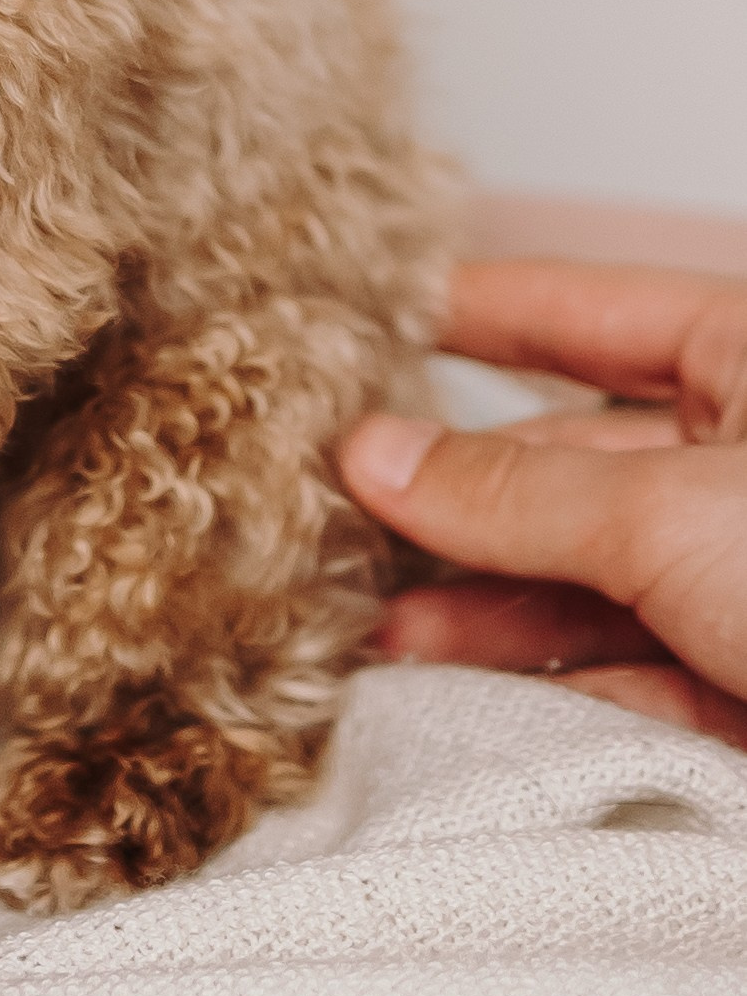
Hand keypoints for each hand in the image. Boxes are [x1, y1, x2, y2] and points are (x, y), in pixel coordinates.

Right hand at [342, 260, 746, 744]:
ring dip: (480, 602)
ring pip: (589, 572)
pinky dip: (544, 677)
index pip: (582, 309)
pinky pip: (627, 667)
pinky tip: (452, 686)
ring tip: (372, 631)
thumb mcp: (665, 516)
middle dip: (455, 491)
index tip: (362, 314)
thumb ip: (514, 489)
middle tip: (331, 515)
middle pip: (571, 454)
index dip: (471, 310)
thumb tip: (378, 453)